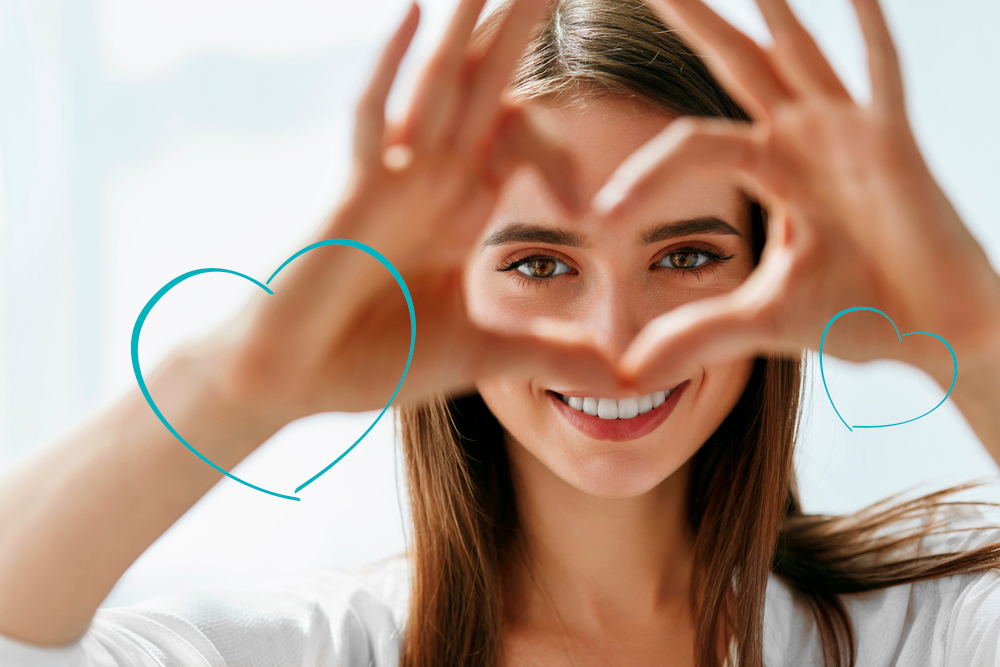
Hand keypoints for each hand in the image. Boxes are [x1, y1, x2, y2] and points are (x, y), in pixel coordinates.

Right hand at [209, 0, 623, 421]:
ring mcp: (390, 183)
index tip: (593, 61)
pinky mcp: (352, 196)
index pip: (515, 135)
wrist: (291, 382)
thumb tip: (623, 380)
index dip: (555, 100)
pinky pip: (373, 120)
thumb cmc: (371, 360)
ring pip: (438, 87)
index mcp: (461, 210)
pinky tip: (414, 12)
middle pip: (483, 88)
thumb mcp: (483, 356)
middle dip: (519, 29)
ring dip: (469, 27)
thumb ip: (549, 355)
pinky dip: (390, 68)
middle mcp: (430, 182)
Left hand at [594, 0, 999, 392]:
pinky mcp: (894, 144)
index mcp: (769, 170)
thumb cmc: (860, 316)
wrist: (935, 332)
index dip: (645, 176)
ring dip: (769, 7)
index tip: (602, 216)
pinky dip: (868, 33)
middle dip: (693, 19)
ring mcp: (848, 134)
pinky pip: (881, 75)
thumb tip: (626, 374)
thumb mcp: (761, 322)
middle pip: (734, 63)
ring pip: (797, 52)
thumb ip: (695, 336)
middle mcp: (802, 139)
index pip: (690, 147)